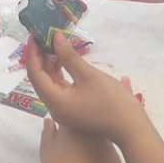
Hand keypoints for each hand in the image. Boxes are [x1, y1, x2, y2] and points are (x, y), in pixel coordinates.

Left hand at [24, 33, 146, 145]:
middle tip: (43, 36)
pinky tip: (64, 59)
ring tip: (53, 43)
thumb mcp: (89, 75)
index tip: (34, 35)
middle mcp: (54, 107)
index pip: (35, 74)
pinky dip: (60, 73)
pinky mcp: (73, 109)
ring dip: (50, 64)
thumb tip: (55, 38)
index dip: (33, 53)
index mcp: (55, 101)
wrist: (131, 128)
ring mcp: (64, 110)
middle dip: (39, 57)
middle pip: (40, 79)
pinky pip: (60, 88)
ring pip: (50, 83)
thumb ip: (69, 56)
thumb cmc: (111, 101)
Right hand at [39, 118, 121, 162]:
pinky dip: (101, 157)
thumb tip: (49, 120)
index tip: (61, 132)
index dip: (64, 122)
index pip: (68, 115)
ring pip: (98, 139)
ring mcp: (107, 141)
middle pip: (85, 125)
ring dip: (91, 144)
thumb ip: (47, 131)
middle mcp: (93, 127)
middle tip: (71, 147)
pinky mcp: (115, 156)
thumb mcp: (46, 148)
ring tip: (82, 159)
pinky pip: (107, 153)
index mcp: (74, 122)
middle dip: (79, 131)